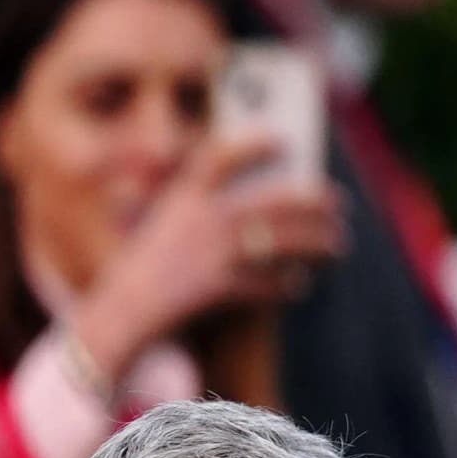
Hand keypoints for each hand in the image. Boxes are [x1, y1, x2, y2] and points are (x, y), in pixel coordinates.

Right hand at [68, 135, 344, 377]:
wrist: (117, 316)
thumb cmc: (143, 271)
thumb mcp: (162, 228)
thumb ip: (199, 211)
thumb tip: (264, 205)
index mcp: (182, 199)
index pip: (221, 158)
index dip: (254, 145)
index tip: (283, 141)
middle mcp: (200, 219)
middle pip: (275, 201)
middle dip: (315, 202)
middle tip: (340, 204)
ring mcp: (210, 252)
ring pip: (284, 241)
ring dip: (318, 243)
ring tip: (336, 246)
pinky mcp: (218, 286)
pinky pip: (267, 283)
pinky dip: (286, 285)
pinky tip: (299, 286)